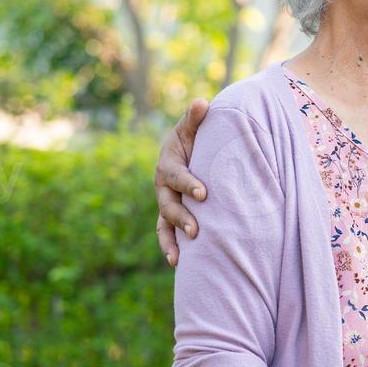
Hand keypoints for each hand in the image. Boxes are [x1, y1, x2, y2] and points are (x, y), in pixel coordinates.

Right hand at [155, 97, 209, 266]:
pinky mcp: (171, 216)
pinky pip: (166, 234)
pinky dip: (170, 247)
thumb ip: (197, 119)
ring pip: (164, 223)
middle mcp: (163, 186)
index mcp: (168, 164)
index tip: (204, 193)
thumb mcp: (193, 128)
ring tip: (179, 256)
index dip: (188, 184)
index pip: (176, 175)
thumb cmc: (194, 138)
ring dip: (171, 239)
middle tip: (197, 229)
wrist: (190, 153)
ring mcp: (166, 202)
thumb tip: (203, 102)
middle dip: (181, 217)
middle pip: (168, 204)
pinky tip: (178, 263)